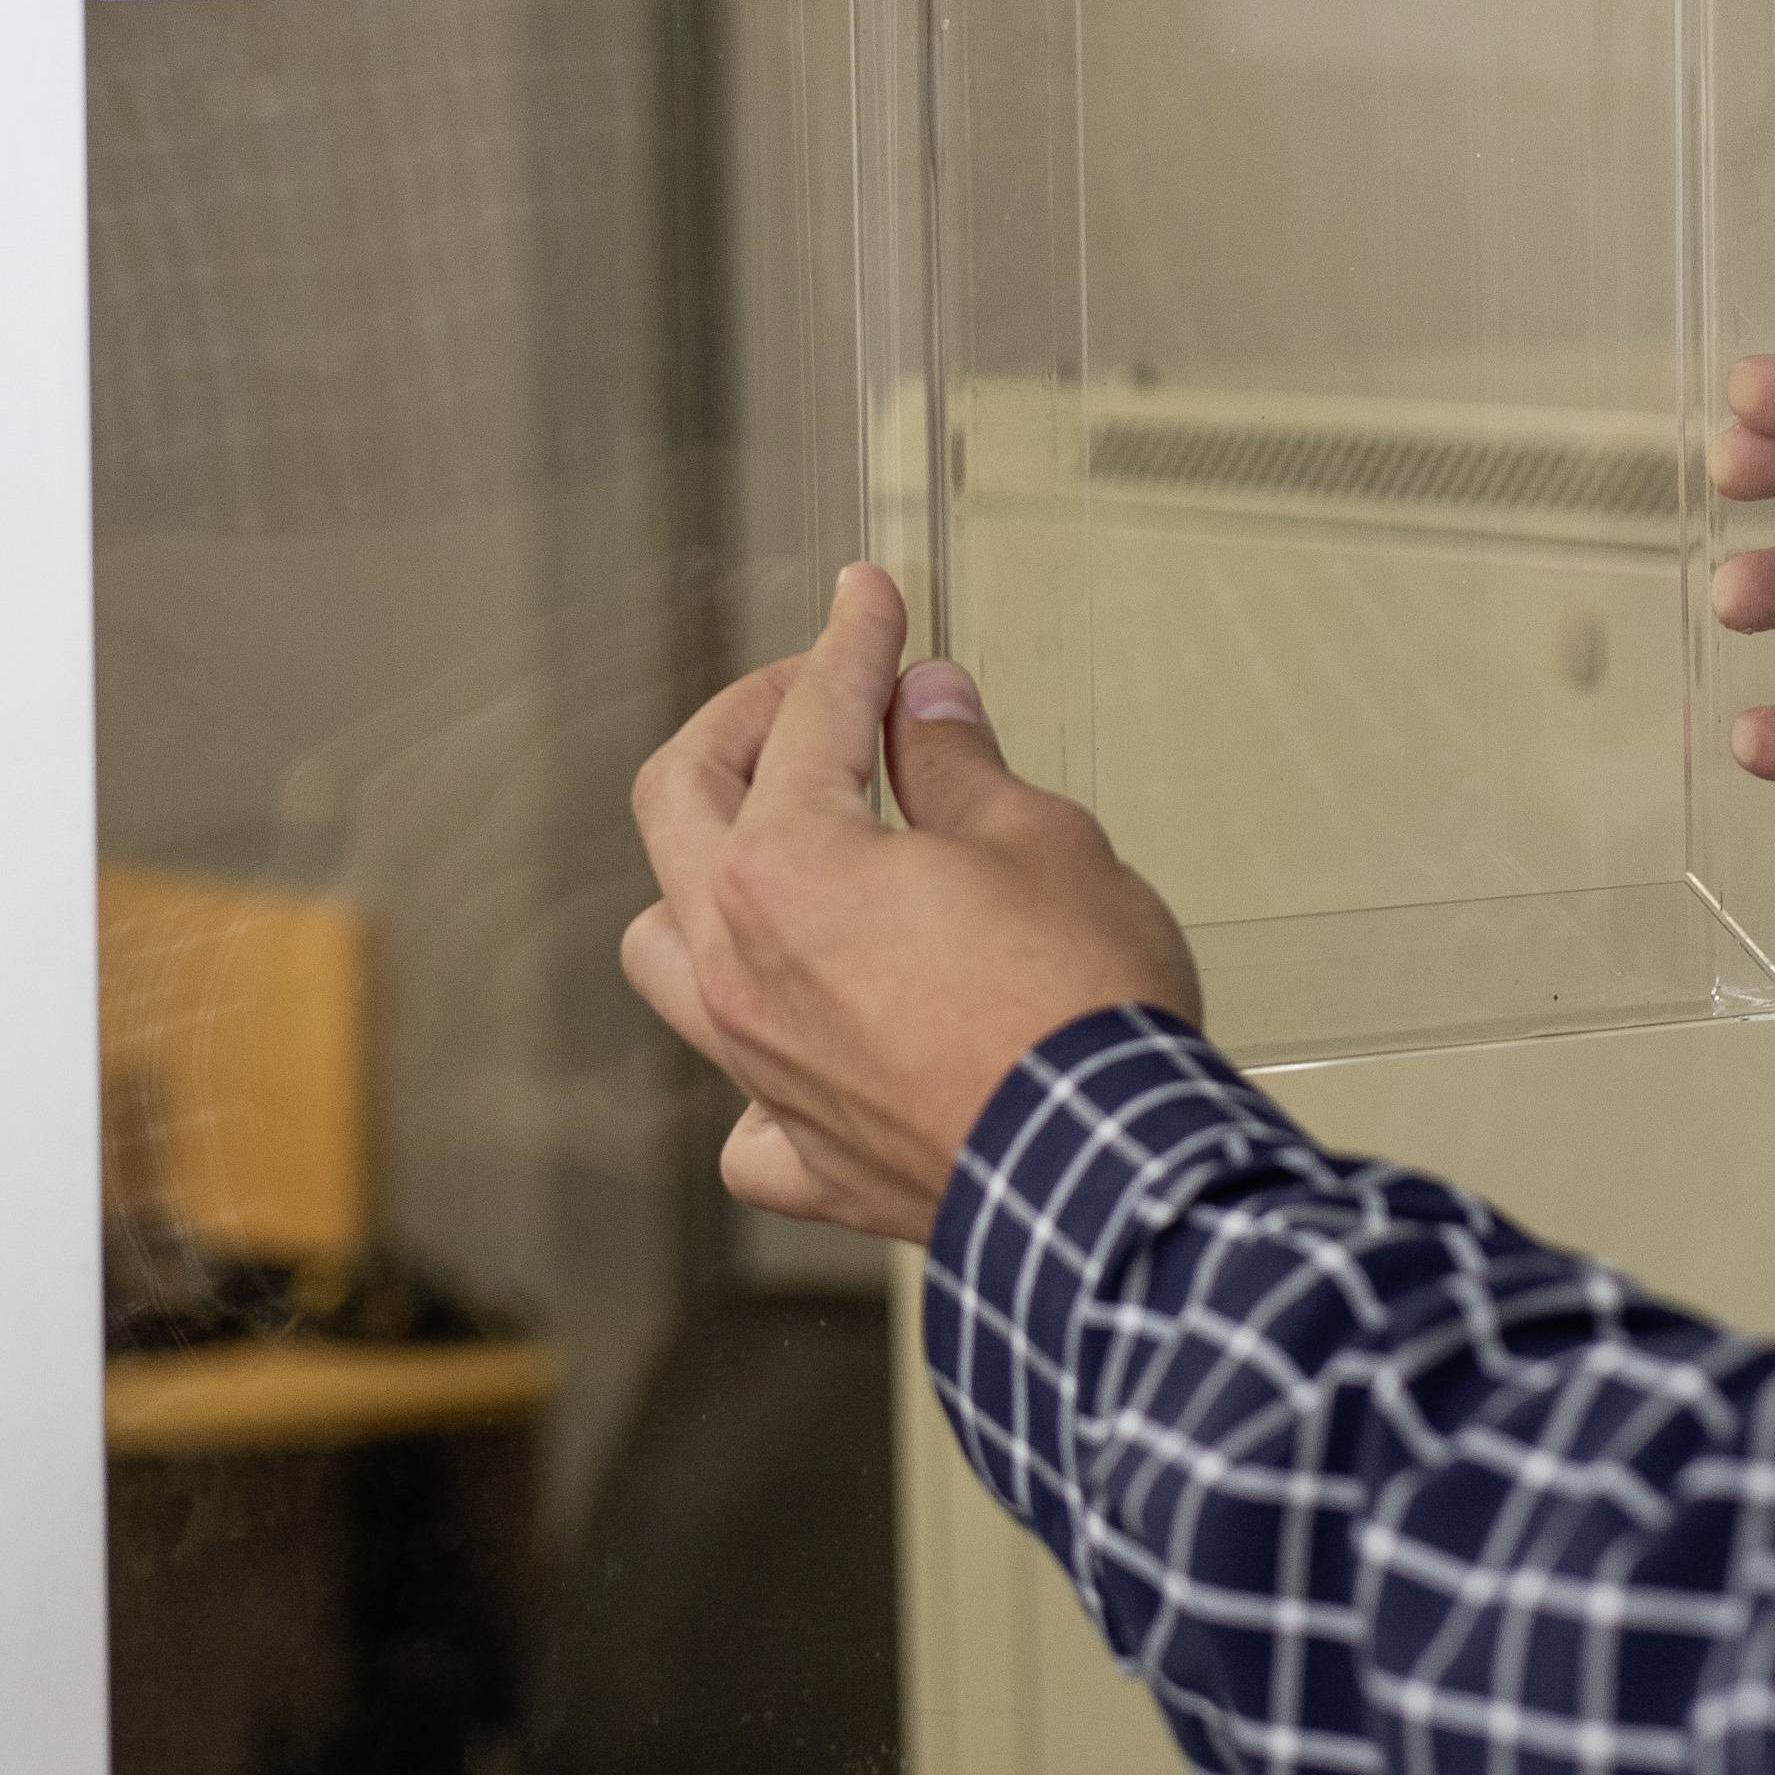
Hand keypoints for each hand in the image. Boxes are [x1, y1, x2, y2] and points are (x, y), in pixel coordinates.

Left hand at [623, 567, 1206, 1240]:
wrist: (1108, 1173)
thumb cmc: (1080, 1010)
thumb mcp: (1042, 840)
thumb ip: (960, 767)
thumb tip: (927, 710)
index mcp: (788, 865)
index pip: (810, 715)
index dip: (850, 642)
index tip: (868, 600)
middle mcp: (739, 963)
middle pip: (680, 800)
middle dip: (745, 723)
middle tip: (818, 692)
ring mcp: (758, 1067)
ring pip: (665, 948)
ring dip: (705, 879)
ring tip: (777, 847)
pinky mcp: (805, 1159)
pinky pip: (743, 1113)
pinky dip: (758, 1070)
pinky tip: (805, 1041)